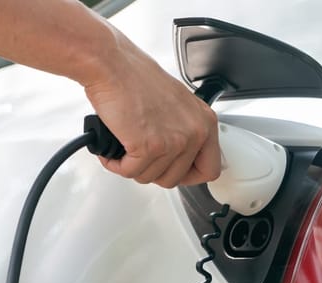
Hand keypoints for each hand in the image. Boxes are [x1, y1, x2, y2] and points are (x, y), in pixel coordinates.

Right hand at [81, 41, 220, 187]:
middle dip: (153, 171)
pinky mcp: (149, 147)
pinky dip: (116, 164)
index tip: (173, 170)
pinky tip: (112, 150)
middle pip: (176, 178)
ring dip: (132, 167)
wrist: (112, 66)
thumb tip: (179, 154)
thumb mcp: (176, 104)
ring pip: (151, 177)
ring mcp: (174, 141)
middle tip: (140, 157)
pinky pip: (130, 172)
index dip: (188, 175)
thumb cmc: (136, 77)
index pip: (210, 168)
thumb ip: (183, 129)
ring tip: (124, 148)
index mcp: (205, 121)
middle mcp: (194, 132)